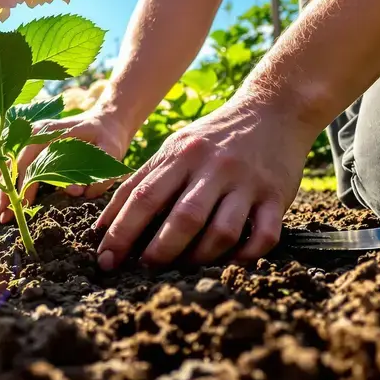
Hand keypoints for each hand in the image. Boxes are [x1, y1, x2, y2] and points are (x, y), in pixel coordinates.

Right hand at [0, 109, 133, 223]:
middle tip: (2, 215)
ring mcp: (30, 134)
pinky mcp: (29, 141)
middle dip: (5, 189)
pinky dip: (1, 178)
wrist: (106, 120)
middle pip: (12, 161)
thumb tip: (74, 192)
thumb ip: (98, 175)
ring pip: (5, 160)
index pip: (31, 160)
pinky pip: (8, 160)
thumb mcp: (111, 154)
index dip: (24, 185)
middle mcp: (37, 131)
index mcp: (54, 132)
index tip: (21, 207)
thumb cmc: (108, 138)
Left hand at [93, 99, 316, 269]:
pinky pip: (264, 236)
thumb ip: (142, 182)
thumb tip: (104, 225)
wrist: (273, 110)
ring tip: (184, 268)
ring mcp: (246, 183)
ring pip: (222, 232)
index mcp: (181, 155)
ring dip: (200, 257)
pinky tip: (229, 262)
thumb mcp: (174, 148)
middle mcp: (213, 168)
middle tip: (144, 270)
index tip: (105, 259)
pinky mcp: (276, 196)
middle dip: (159, 251)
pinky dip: (245, 256)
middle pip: (183, 218)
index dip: (121, 232)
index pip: (143, 197)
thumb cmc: (211, 138)